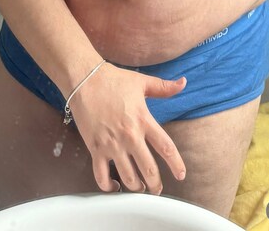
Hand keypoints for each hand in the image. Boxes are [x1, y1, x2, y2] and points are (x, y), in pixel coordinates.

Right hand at [70, 64, 186, 193]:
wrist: (85, 80)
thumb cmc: (114, 80)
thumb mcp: (142, 82)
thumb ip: (164, 87)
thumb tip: (183, 83)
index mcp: (143, 120)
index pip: (166, 147)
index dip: (176, 164)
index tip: (181, 175)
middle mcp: (130, 135)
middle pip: (148, 169)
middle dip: (155, 185)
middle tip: (157, 190)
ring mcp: (112, 144)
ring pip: (128, 177)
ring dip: (135, 187)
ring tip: (139, 188)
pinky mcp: (95, 149)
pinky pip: (101, 176)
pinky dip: (108, 186)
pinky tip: (114, 185)